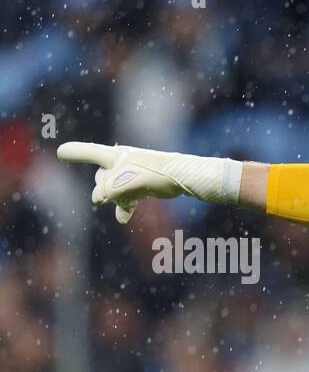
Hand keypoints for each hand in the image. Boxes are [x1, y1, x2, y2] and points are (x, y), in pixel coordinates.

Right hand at [56, 142, 243, 222]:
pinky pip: (126, 199)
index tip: (61, 153)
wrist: (183, 178)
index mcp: (116, 156)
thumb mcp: (127, 180)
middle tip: (112, 197)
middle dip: (104, 189)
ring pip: (113, 191)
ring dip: (114, 200)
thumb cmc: (156, 173)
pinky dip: (124, 208)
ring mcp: (132, 176)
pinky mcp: (143, 187)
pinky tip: (123, 219)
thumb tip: (98, 199)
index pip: (89, 152)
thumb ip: (108, 190)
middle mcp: (122, 163)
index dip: (75, 153)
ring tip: (121, 209)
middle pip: (101, 178)